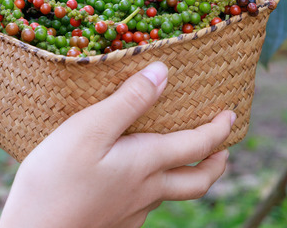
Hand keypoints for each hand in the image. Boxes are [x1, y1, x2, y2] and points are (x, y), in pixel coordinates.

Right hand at [0, 62, 234, 227]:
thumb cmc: (55, 178)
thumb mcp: (89, 129)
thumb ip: (128, 101)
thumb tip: (163, 73)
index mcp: (146, 164)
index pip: (197, 146)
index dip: (217, 130)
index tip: (230, 115)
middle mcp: (146, 192)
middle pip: (197, 182)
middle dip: (215, 164)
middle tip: (223, 150)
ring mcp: (130, 212)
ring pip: (170, 195)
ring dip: (185, 176)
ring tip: (179, 161)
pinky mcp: (113, 224)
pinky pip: (144, 206)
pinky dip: (153, 190)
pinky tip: (133, 183)